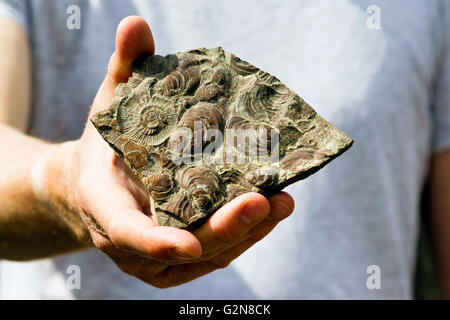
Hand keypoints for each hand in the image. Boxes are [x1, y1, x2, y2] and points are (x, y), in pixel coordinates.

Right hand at [62, 16, 293, 287]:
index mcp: (104, 205)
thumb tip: (136, 25)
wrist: (96, 185)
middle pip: (182, 248)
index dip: (156, 242)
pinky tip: (269, 213)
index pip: (127, 232)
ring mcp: (152, 258)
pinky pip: (212, 256)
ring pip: (205, 257)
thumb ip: (124, 68)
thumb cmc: (105, 143)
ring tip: (282, 203)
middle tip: (265, 201)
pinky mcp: (174, 262)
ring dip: (245, 235)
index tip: (190, 244)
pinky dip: (242, 238)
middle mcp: (127, 243)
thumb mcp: (110, 103)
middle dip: (225, 230)